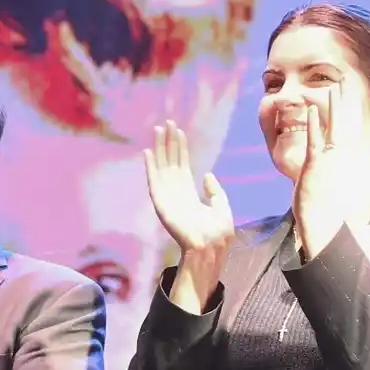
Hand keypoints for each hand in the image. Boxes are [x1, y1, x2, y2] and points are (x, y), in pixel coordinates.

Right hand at [143, 120, 233, 256]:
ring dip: (159, 148)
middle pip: (170, 161)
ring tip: (158, 130)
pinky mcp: (161, 202)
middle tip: (167, 123)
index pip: (182, 165)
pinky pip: (154, 181)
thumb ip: (214, 190)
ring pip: (162, 166)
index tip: (178, 131)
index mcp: (189, 193)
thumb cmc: (217, 231)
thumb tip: (207, 174)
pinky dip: (150, 167)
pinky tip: (148, 152)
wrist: (210, 246)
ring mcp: (167, 196)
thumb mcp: (221, 205)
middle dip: (168, 142)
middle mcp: (176, 191)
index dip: (180, 148)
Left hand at [293, 87, 355, 215]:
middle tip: (346, 80)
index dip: (351, 110)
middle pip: (346, 122)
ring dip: (333, 106)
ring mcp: (331, 160)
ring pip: (334, 127)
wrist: (327, 227)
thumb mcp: (339, 189)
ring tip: (333, 86)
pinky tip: (310, 108)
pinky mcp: (316, 165)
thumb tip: (347, 166)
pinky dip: (313, 124)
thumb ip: (341, 174)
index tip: (352, 94)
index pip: (351, 128)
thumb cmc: (331, 210)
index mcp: (348, 159)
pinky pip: (315, 140)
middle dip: (346, 101)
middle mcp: (343, 156)